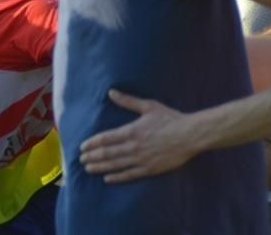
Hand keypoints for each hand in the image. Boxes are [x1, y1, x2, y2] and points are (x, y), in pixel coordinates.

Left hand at [78, 89, 196, 182]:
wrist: (190, 135)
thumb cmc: (170, 118)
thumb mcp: (148, 106)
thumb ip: (128, 101)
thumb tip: (111, 92)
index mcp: (131, 131)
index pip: (105, 138)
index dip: (92, 143)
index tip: (82, 147)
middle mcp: (133, 147)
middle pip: (107, 153)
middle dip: (92, 157)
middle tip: (81, 160)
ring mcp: (141, 159)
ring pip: (115, 165)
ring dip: (100, 167)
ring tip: (88, 168)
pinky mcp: (150, 169)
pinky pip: (129, 175)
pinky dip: (117, 177)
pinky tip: (107, 178)